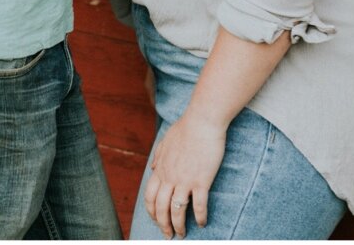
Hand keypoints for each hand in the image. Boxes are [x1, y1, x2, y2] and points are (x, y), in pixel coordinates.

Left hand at [144, 112, 226, 238]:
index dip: (151, 212)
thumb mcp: (166, 140)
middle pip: (161, 209)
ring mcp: (185, 180)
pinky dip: (200, 217)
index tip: (156, 220)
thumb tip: (153, 167)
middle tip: (168, 234)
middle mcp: (170, 178)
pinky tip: (202, 223)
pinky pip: (199, 205)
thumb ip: (158, 155)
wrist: (203, 120)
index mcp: (161, 169)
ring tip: (181, 234)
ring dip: (178, 226)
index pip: (150, 197)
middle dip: (163, 225)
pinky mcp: (201, 180)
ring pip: (177, 211)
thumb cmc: (187, 127)